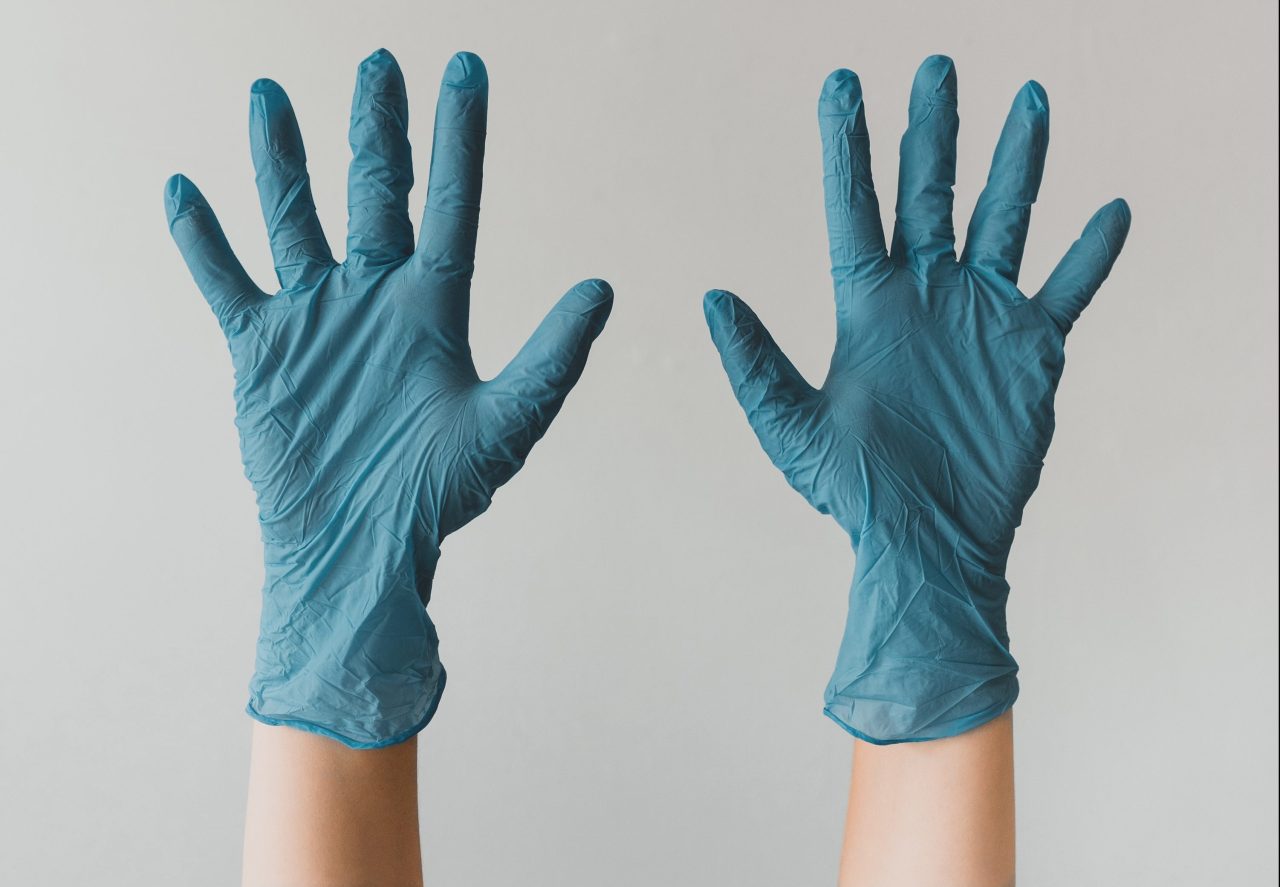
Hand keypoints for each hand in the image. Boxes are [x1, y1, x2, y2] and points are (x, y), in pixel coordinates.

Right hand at [165, 50, 612, 747]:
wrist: (358, 548)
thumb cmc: (438, 497)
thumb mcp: (506, 423)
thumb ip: (553, 357)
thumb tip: (603, 287)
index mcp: (436, 307)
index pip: (451, 202)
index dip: (460, 138)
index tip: (466, 69)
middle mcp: (376, 298)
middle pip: (375, 192)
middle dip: (376, 129)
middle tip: (378, 62)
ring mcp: (317, 318)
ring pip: (294, 218)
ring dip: (280, 161)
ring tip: (269, 94)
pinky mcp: (262, 349)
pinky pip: (226, 281)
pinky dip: (202, 240)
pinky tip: (183, 190)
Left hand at [704, 55, 1129, 742]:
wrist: (928, 542)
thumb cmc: (855, 494)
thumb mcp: (791, 429)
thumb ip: (754, 364)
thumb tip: (711, 298)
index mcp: (868, 308)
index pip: (856, 209)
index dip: (849, 148)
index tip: (843, 86)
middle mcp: (924, 298)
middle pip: (930, 195)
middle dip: (933, 132)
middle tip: (935, 67)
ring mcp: (979, 319)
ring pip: (1002, 221)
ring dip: (1015, 164)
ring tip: (1028, 100)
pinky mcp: (1030, 352)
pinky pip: (1066, 290)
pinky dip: (1089, 254)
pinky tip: (1109, 211)